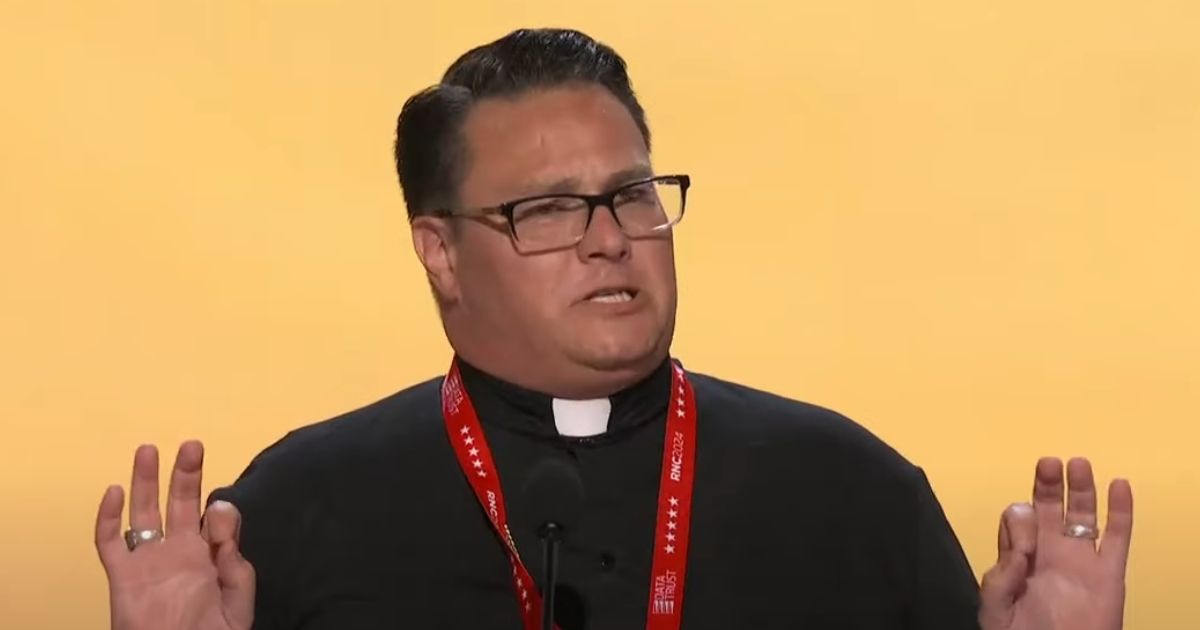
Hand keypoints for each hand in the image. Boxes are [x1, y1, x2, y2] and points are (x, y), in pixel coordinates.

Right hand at [95, 441, 255, 629]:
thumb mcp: (238, 602)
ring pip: (144, 513)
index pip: (217, 520)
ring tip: (148, 450)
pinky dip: (108, 517)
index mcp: (211, 556)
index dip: (222, 512)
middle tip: (192, 445)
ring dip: (145, 481)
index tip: (219, 511)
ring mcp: (149, 561)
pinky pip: (110, 543)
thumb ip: (235, 561)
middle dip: (186, 474)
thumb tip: (220, 510)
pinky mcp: (123, 576)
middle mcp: (179, 551)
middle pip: (181, 503)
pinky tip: (114, 491)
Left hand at [979, 457, 1133, 629]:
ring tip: (1078, 464)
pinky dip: (1121, 511)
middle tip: (1048, 463)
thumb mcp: (994, 607)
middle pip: (1049, 508)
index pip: (1017, 522)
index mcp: (1018, 558)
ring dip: (1081, 489)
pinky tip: (1119, 485)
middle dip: (1047, 485)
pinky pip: (1118, 538)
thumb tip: (1019, 536)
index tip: (1022, 529)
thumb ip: (1000, 573)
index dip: (1018, 519)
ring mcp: (1080, 561)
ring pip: (1083, 515)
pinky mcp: (1109, 575)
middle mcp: (1049, 552)